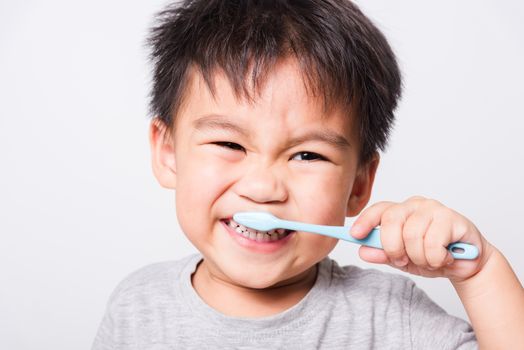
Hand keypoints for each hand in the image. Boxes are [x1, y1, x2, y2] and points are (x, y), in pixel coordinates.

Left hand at [350, 196, 492, 281]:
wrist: (467, 266)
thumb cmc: (434, 258)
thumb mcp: (404, 260)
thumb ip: (384, 254)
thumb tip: (363, 251)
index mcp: (400, 212)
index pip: (378, 210)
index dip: (365, 221)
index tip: (354, 234)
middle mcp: (415, 205)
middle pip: (391, 221)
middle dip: (393, 247)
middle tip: (404, 260)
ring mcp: (433, 209)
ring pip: (412, 235)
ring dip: (419, 257)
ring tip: (430, 260)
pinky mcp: (451, 218)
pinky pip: (433, 243)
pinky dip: (436, 258)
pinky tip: (445, 257)